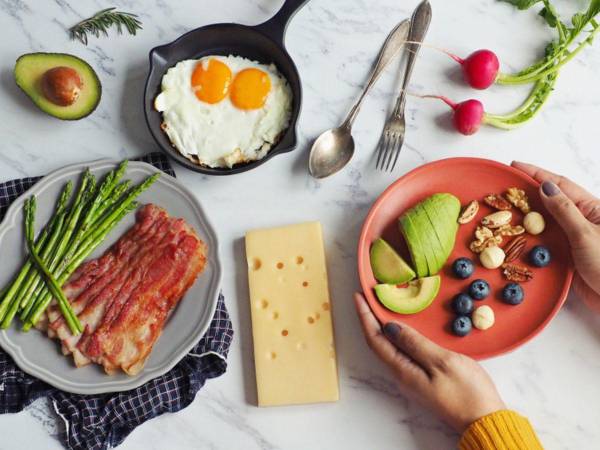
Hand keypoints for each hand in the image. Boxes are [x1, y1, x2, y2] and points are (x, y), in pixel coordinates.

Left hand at [354, 292, 504, 432]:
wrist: (484, 420)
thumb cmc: (467, 392)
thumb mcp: (442, 362)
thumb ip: (415, 343)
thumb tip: (390, 327)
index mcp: (403, 370)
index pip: (375, 339)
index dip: (365, 316)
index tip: (359, 296)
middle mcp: (402, 374)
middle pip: (379, 342)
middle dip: (370, 318)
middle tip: (368, 296)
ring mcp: (412, 377)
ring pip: (390, 346)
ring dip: (383, 325)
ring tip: (382, 305)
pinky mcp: (423, 377)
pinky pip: (403, 351)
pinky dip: (399, 334)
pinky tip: (406, 326)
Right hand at [511, 162, 599, 311]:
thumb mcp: (585, 234)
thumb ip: (564, 210)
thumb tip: (545, 187)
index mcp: (592, 208)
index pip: (560, 185)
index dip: (537, 174)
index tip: (515, 166)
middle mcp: (582, 221)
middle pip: (551, 201)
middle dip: (528, 193)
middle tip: (504, 188)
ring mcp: (574, 239)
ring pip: (546, 222)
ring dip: (526, 216)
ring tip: (504, 209)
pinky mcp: (568, 258)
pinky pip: (545, 243)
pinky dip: (531, 239)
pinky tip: (517, 237)